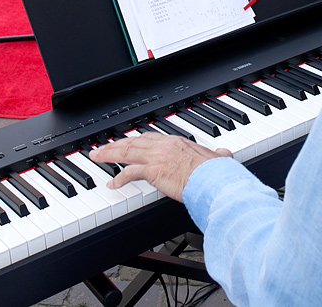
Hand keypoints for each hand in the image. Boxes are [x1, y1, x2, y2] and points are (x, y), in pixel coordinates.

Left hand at [89, 133, 231, 201]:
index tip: (126, 142)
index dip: (135, 140)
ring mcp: (157, 157)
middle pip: (133, 142)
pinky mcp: (153, 171)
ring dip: (109, 154)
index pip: (150, 138)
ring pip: (126, 152)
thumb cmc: (218, 173)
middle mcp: (164, 146)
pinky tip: (112, 184)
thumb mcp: (219, 159)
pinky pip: (129, 173)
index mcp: (177, 142)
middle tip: (102, 147)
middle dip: (115, 144)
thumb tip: (225, 154)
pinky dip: (119, 178)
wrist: (215, 180)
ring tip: (97, 157)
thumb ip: (219, 156)